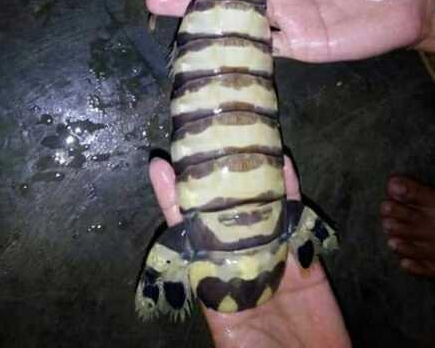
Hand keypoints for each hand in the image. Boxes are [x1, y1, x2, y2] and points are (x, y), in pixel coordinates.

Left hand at [149, 157, 349, 347]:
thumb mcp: (229, 339)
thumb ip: (210, 302)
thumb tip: (188, 278)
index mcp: (212, 278)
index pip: (187, 232)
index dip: (174, 200)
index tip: (161, 166)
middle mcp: (240, 260)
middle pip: (224, 211)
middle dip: (215, 177)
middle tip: (207, 138)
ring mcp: (273, 256)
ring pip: (260, 208)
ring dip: (253, 177)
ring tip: (243, 140)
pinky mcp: (304, 260)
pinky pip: (296, 221)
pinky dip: (291, 193)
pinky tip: (284, 166)